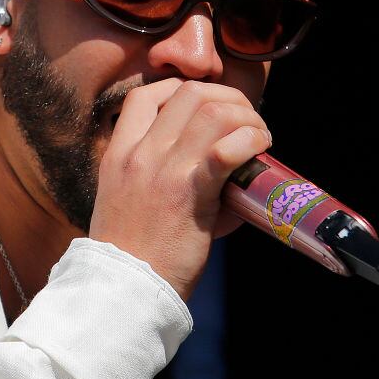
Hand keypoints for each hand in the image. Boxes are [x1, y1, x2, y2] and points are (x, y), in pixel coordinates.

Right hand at [88, 79, 271, 301]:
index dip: (181, 90)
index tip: (206, 106)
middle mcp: (139, 154)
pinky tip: (260, 150)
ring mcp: (163, 170)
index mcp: (118, 154)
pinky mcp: (190, 191)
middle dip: (226, 97)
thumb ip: (159, 178)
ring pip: (212, 110)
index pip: (144, 96)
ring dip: (246, 116)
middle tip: (245, 120)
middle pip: (188, 93)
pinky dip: (251, 140)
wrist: (124, 289)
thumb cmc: (133, 254)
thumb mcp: (125, 202)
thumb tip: (216, 175)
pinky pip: (226, 148)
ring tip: (259, 136)